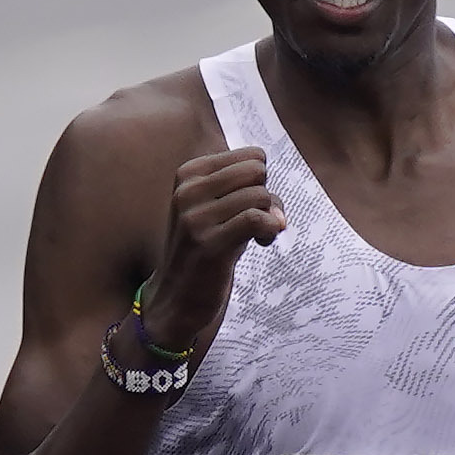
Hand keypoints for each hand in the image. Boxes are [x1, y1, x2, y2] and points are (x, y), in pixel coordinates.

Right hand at [144, 143, 289, 355]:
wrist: (177, 297)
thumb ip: (244, 191)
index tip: (251, 204)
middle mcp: (188, 191)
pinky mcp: (209, 243)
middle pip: (257, 171)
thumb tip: (277, 205)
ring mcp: (195, 217)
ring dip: (271, 217)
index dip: (260, 181)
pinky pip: (257, 219)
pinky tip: (264, 242)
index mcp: (188, 174)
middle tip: (258, 221)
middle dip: (267, 195)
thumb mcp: (217, 209)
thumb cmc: (205, 249)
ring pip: (260, 195)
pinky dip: (271, 228)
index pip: (251, 156)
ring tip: (259, 236)